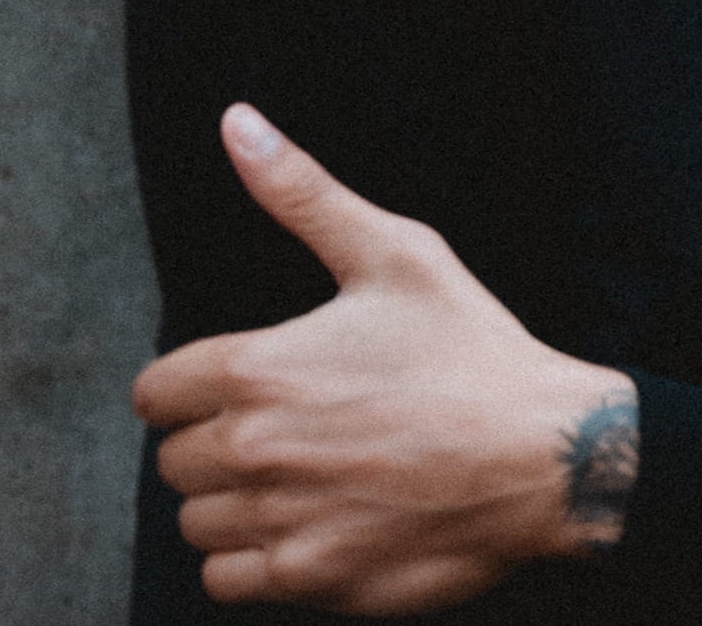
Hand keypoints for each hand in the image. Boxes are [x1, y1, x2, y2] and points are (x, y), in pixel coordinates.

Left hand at [131, 104, 638, 614]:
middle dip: (209, 444)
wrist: (548, 455)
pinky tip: (297, 531)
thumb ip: (301, 192)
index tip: (226, 390)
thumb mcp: (391, 253)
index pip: (153, 394)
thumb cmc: (472, 350)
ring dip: (227, 506)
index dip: (183, 389)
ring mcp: (284, 521)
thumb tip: (237, 122)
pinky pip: (229, 581)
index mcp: (257, 369)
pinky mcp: (316, 579)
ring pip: (197, 524)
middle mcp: (256, 449)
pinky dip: (250, 563)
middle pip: (173, 460)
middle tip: (272, 433)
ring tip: (285, 483)